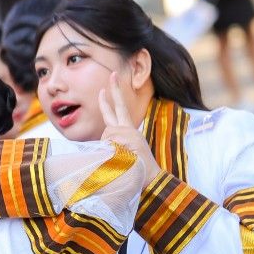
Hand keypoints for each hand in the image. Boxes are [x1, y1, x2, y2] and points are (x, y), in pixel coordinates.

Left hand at [99, 72, 159, 186]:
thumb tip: (103, 140)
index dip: (110, 98)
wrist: (150, 179)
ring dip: (108, 145)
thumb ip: (111, 143)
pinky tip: (121, 158)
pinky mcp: (133, 140)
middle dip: (114, 91)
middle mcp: (129, 129)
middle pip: (119, 107)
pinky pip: (113, 141)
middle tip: (112, 74)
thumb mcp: (119, 154)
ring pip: (109, 132)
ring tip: (119, 160)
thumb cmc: (133, 170)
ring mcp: (131, 134)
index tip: (106, 85)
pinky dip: (112, 150)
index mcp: (127, 130)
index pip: (116, 111)